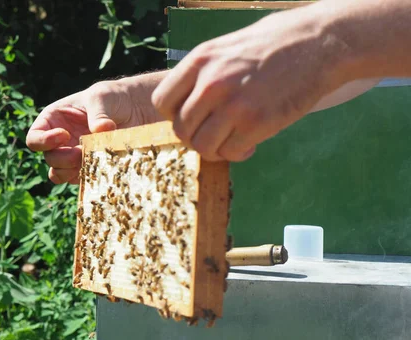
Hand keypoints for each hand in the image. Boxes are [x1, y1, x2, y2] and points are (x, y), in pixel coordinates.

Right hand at [27, 72, 165, 183]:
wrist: (137, 110)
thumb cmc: (114, 97)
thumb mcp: (102, 97)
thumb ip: (98, 114)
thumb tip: (100, 131)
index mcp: (54, 120)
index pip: (35, 137)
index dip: (44, 141)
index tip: (64, 135)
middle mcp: (60, 141)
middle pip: (49, 158)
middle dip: (62, 159)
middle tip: (80, 153)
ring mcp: (73, 157)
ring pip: (59, 174)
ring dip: (71, 171)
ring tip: (89, 161)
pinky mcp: (88, 169)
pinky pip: (79, 181)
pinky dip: (86, 178)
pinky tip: (98, 168)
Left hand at [151, 2, 347, 161]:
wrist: (320, 42)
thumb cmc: (274, 44)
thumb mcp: (227, 48)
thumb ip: (202, 76)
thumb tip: (185, 107)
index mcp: (200, 60)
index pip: (161, 102)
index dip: (175, 115)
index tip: (194, 118)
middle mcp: (211, 83)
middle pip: (181, 129)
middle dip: (195, 138)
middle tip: (215, 136)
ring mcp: (234, 104)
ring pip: (202, 146)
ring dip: (215, 150)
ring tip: (231, 142)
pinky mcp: (257, 123)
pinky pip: (230, 153)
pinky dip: (237, 154)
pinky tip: (249, 145)